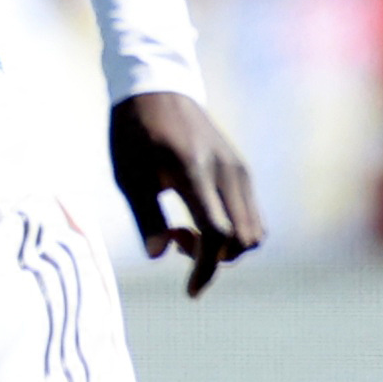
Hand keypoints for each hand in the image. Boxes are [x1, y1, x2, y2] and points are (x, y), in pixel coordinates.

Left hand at [109, 89, 263, 294]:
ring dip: (226, 247)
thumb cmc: (134, 135)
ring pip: (254, 230)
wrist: (157, 90)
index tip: (191, 291)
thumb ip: (146, 217)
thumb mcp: (128, 177)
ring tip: (186, 231)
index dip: (206, 268)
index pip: (217, 233)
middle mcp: (226, 173)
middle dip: (215, 259)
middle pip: (244, 239)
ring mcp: (239, 170)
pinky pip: (251, 215)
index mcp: (194, 173)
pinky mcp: (242, 170)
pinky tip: (201, 218)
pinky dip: (233, 230)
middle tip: (178, 243)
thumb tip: (160, 255)